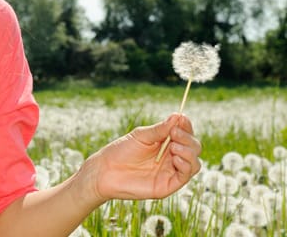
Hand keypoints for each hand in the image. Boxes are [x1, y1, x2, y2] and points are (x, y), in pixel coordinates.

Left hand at [85, 113, 201, 201]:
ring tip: (173, 147)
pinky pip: (186, 175)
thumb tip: (178, 116)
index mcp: (165, 143)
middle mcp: (171, 157)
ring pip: (194, 162)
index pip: (185, 133)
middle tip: (174, 133)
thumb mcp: (141, 136)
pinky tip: (175, 158)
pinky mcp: (168, 185)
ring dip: (189, 152)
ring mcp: (171, 171)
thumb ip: (160, 129)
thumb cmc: (120, 151)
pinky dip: (185, 165)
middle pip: (193, 147)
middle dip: (187, 138)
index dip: (186, 126)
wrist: (106, 171)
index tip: (182, 118)